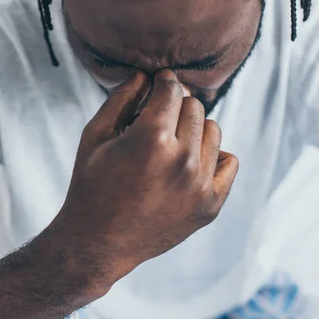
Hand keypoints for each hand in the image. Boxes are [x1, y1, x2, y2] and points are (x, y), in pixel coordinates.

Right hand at [54, 69, 238, 287]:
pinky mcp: (210, 205)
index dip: (163, 81)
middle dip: (175, 106)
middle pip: (194, 106)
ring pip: (213, 130)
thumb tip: (144, 75)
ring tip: (170, 145)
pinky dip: (212, 156)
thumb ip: (120, 99)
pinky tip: (188, 163)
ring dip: (194, 130)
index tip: (158, 82)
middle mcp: (182, 158)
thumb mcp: (94, 136)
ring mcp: (200, 184)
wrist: (98, 242)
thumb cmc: (90, 185)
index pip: (171, 89)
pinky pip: (228, 161)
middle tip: (157, 120)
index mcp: (151, 137)